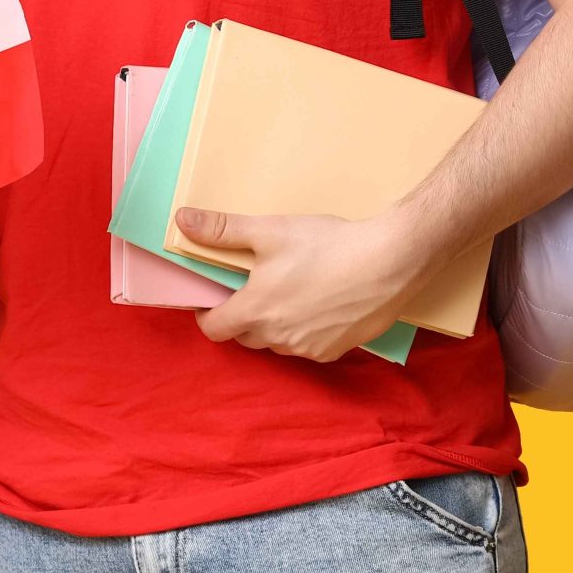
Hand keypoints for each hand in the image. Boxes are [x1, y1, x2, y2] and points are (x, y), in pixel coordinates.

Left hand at [182, 207, 430, 362]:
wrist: (389, 261)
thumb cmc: (327, 245)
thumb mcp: (270, 230)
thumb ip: (223, 229)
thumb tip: (182, 220)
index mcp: (255, 310)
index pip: (213, 329)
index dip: (208, 313)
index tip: (216, 297)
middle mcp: (277, 338)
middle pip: (244, 336)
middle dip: (243, 316)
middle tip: (258, 286)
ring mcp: (306, 349)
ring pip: (276, 342)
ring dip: (275, 325)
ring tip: (292, 291)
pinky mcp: (333, 352)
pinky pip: (307, 347)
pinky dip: (305, 331)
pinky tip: (320, 304)